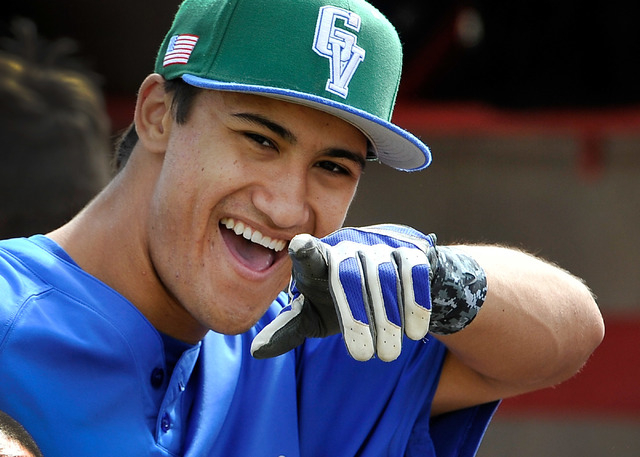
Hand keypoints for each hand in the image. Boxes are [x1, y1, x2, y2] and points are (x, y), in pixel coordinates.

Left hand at [251, 224, 435, 361]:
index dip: (306, 250)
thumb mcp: (316, 313)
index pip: (309, 253)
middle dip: (356, 318)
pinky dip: (414, 302)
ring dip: (387, 319)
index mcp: (318, 261)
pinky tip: (415, 333)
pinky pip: (412, 272)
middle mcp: (346, 246)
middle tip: (362, 357)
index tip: (300, 247)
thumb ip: (290, 328)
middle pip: (348, 276)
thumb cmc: (342, 296)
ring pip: (383, 276)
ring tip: (387, 355)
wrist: (390, 274)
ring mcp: (378, 245)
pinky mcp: (408, 249)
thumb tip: (256, 351)